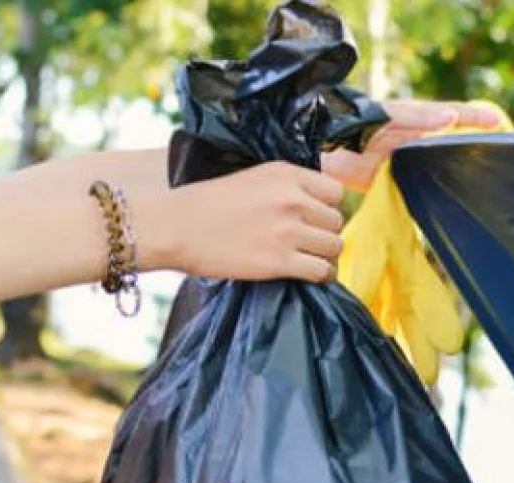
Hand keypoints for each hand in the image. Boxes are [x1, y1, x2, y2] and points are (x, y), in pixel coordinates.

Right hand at [145, 162, 345, 282]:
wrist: (176, 227)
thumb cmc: (207, 204)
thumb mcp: (253, 177)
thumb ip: (287, 185)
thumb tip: (317, 201)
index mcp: (286, 174)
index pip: (336, 191)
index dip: (328, 207)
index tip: (315, 218)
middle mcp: (292, 199)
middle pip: (337, 221)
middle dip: (325, 233)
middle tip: (309, 242)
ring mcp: (288, 231)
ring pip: (335, 247)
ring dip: (326, 256)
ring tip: (312, 260)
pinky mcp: (280, 261)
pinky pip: (322, 271)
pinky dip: (322, 276)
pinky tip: (312, 276)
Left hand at [323, 100, 505, 191]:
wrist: (319, 146)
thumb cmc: (352, 123)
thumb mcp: (387, 117)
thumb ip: (417, 118)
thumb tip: (451, 117)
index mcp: (415, 119)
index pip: (453, 115)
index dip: (477, 119)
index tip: (501, 124)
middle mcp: (413, 138)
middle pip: (450, 143)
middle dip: (473, 148)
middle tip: (500, 158)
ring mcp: (403, 160)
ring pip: (436, 165)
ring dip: (455, 172)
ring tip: (481, 182)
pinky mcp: (389, 180)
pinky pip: (417, 186)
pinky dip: (432, 193)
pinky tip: (444, 204)